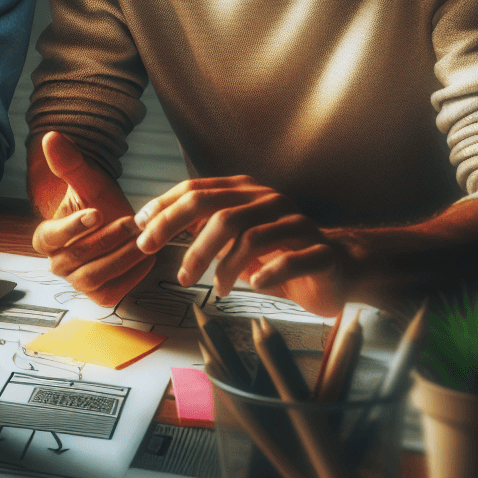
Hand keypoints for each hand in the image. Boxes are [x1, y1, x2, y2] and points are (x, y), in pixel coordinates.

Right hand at [29, 131, 152, 305]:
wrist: (120, 224)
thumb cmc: (99, 202)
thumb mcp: (87, 182)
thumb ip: (69, 163)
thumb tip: (51, 137)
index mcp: (46, 239)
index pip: (49, 237)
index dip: (72, 227)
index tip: (97, 212)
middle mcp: (57, 265)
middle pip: (76, 257)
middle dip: (107, 238)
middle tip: (132, 221)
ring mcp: (79, 283)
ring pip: (96, 275)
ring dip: (123, 255)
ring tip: (144, 236)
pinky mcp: (102, 295)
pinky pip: (115, 289)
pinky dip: (133, 273)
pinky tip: (147, 254)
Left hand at [132, 175, 344, 316]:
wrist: (338, 267)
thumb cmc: (278, 253)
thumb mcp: (235, 236)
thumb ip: (202, 224)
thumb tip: (153, 225)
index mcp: (245, 192)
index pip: (196, 190)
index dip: (165, 208)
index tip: (140, 229)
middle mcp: (269, 201)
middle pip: (217, 210)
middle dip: (184, 236)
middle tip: (165, 263)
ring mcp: (297, 223)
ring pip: (249, 237)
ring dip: (222, 266)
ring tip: (213, 287)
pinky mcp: (321, 251)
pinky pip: (291, 260)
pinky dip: (268, 274)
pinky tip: (253, 286)